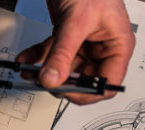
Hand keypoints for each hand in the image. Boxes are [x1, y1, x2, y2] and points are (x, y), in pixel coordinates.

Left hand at [17, 0, 134, 104]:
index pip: (107, 83)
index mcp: (117, 46)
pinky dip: (38, 57)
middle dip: (62, 82)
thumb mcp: (76, 22)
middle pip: (84, 79)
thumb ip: (63, 54)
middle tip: (45, 81)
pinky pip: (52, 54)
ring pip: (65, 69)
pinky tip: (26, 60)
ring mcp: (84, 43)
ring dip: (45, 72)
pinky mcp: (67, 36)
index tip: (65, 91)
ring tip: (30, 72)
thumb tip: (52, 79)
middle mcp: (102, 47)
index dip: (87, 92)